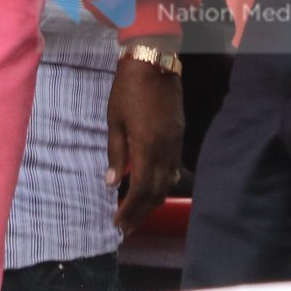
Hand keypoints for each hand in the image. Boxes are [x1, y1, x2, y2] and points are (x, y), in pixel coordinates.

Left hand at [105, 53, 184, 236]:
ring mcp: (175, 143)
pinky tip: (151, 187)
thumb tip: (110, 182)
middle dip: (141, 213)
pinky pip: (173, 168)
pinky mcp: (179, 136)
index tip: (117, 224)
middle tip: (126, 227)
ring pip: (168, 182)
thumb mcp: (114, 121)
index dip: (129, 211)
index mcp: (146, 147)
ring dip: (152, 200)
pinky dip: (162, 182)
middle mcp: (165, 150)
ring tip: (137, 211)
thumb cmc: (128, 90)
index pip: (140, 190)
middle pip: (156, 192)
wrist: (154, 63)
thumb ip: (116, 154)